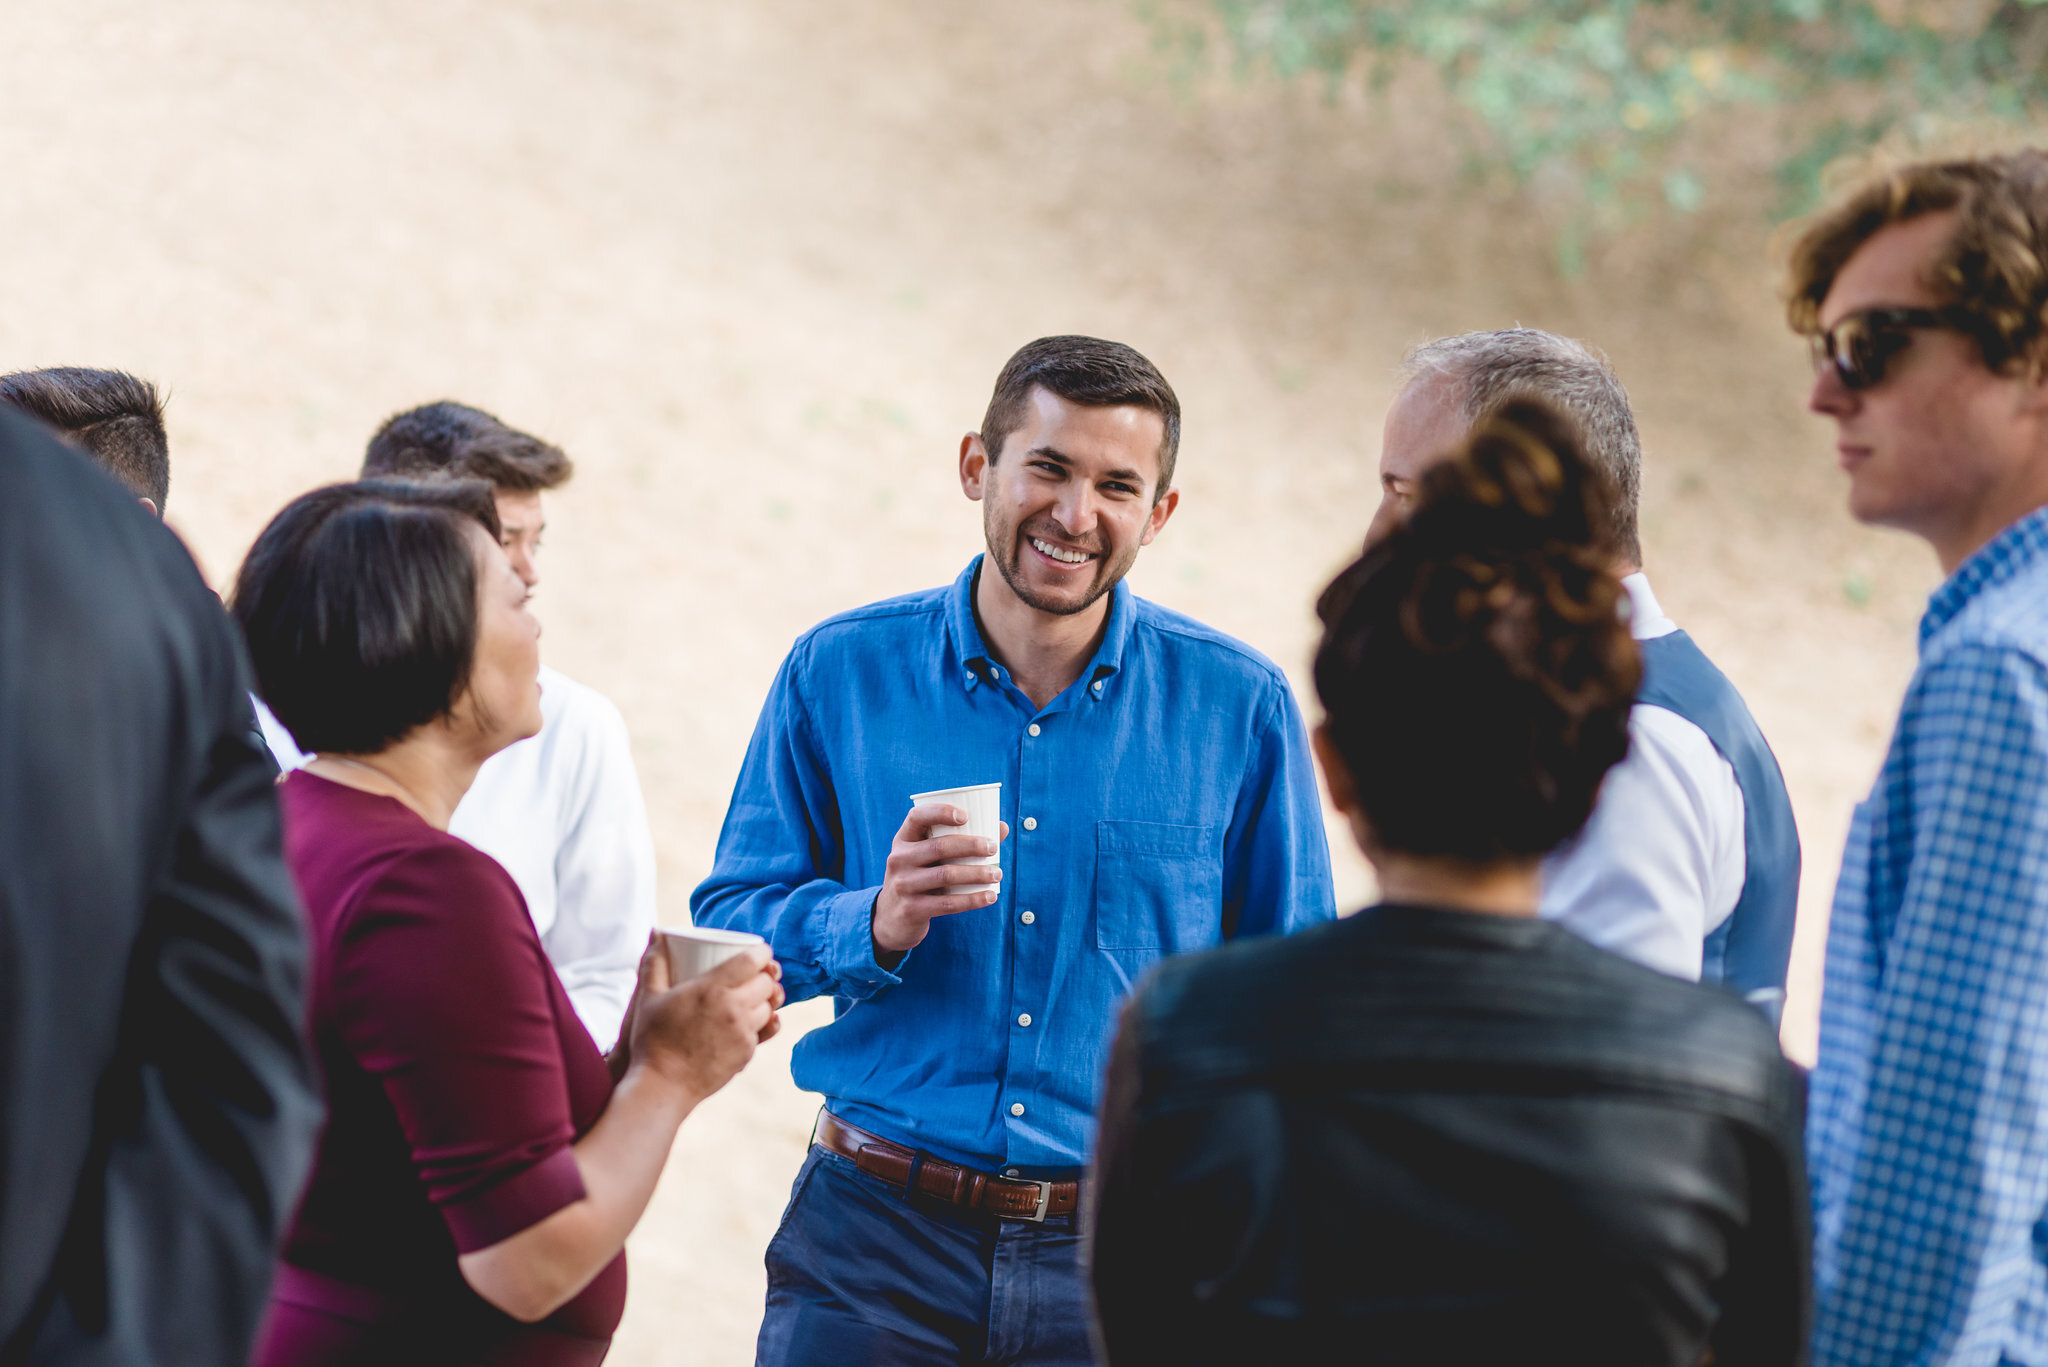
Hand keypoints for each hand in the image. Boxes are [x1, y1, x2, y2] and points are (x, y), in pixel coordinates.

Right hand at [625, 942, 784, 1106]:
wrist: (662, 1085)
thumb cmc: (651, 1039)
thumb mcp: (647, 996)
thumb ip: (653, 961)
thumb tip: (656, 931)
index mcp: (712, 989)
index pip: (753, 960)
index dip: (762, 952)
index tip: (758, 952)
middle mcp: (734, 1008)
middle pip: (767, 982)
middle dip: (766, 975)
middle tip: (757, 973)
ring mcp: (743, 1033)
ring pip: (771, 1007)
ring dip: (766, 999)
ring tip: (756, 995)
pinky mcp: (747, 1054)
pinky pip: (766, 1031)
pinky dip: (764, 1023)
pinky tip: (756, 1020)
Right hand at [871, 804, 1010, 961]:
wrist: (891, 919)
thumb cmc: (920, 878)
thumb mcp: (928, 858)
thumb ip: (960, 841)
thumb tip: (1002, 827)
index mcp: (903, 840)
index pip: (917, 817)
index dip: (941, 812)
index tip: (966, 816)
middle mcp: (899, 859)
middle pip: (938, 846)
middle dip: (970, 845)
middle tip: (993, 848)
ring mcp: (903, 885)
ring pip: (945, 875)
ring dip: (976, 873)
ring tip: (997, 874)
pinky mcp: (911, 909)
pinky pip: (947, 903)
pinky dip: (972, 899)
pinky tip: (990, 896)